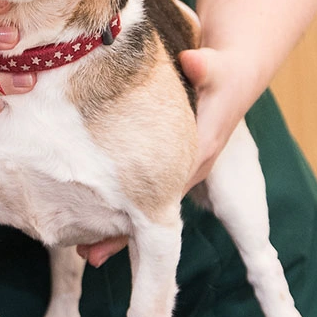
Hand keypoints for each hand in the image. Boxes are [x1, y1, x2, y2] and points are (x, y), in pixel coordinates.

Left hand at [76, 46, 250, 266]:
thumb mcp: (215, 67)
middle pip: (152, 207)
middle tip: (88, 255)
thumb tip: (194, 62)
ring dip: (117, 229)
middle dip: (123, 233)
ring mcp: (176, 169)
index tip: (116, 227)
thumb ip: (206, 66)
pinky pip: (140, 193)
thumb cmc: (220, 72)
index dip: (141, 209)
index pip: (168, 187)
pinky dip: (119, 208)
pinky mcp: (165, 165)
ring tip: (83, 253)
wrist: (233, 78)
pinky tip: (89, 224)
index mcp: (200, 149)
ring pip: (143, 206)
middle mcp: (189, 165)